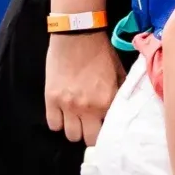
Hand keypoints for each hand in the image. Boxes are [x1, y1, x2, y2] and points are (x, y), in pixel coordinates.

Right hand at [44, 30, 124, 145]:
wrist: (77, 35)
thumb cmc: (101, 52)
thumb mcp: (119, 71)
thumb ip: (121, 92)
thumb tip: (123, 107)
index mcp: (107, 100)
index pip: (109, 129)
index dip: (109, 129)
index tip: (108, 125)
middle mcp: (87, 108)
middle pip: (88, 139)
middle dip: (92, 134)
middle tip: (93, 125)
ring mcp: (67, 105)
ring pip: (70, 135)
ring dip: (75, 129)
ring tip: (79, 120)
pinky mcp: (50, 100)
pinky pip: (53, 124)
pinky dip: (59, 122)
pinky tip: (64, 113)